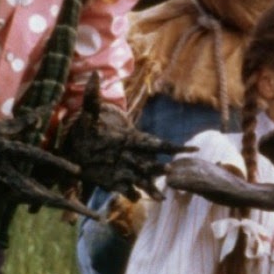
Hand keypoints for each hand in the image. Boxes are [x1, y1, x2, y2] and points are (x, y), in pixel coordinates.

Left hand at [56, 73, 192, 200]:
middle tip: (170, 170)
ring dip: (152, 187)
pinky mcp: (114, 182)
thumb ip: (92, 95)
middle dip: (161, 167)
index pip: (156, 143)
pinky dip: (131, 194)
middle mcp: (133, 156)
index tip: (193, 150)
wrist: (80, 146)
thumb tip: (94, 74)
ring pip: (143, 179)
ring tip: (161, 198)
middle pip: (152, 163)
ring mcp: (125, 170)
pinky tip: (136, 199)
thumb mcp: (89, 111)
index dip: (174, 147)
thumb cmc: (89, 129)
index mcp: (132, 139)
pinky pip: (126, 189)